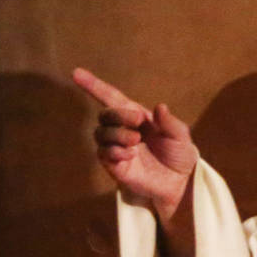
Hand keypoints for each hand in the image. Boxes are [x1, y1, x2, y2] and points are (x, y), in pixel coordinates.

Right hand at [73, 67, 197, 222]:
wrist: (180, 183)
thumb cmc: (179, 155)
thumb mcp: (181, 136)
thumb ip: (170, 122)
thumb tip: (160, 107)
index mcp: (137, 117)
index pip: (111, 98)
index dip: (94, 85)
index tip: (76, 73)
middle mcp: (123, 129)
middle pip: (106, 114)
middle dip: (119, 115)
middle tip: (138, 121)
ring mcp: (116, 147)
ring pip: (101, 133)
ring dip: (117, 134)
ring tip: (136, 141)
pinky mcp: (114, 165)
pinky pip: (104, 153)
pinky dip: (115, 151)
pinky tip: (131, 155)